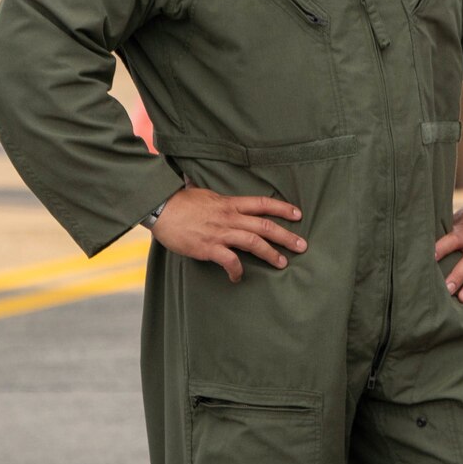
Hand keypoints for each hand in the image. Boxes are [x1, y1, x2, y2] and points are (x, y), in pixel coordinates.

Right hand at [150, 186, 306, 283]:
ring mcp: (220, 232)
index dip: (282, 209)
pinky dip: (237, 270)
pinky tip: (239, 277)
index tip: (298, 214)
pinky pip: (230, 261)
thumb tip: (205, 185)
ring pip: (254, 242)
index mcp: (230, 203)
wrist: (160, 207)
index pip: (263, 203)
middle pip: (265, 225)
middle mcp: (230, 217)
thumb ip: (214, 196)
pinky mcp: (208, 247)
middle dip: (286, 236)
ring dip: (270, 254)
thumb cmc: (179, 201)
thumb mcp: (203, 192)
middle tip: (302, 246)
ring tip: (282, 263)